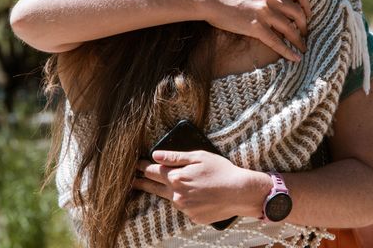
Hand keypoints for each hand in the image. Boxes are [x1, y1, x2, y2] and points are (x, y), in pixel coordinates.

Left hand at [132, 150, 270, 223]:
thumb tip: (155, 155)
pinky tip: (195, 194)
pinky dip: (186, 200)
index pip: (154, 171)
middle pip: (155, 187)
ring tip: (158, 186)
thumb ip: (175, 157)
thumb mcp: (198, 157)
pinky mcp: (193, 217)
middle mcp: (177, 195)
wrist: (239, 192)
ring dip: (167, 191)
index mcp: (176, 177)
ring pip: (171, 197)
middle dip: (143, 182)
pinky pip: (185, 207)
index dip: (144, 167)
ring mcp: (184, 208)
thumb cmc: (221, 170)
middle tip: (133, 181)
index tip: (137, 164)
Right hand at [202, 0, 310, 60]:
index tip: (307, 15)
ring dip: (299, 40)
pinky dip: (287, 51)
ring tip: (302, 48)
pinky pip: (276, 42)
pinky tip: (295, 58)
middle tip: (305, 33)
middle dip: (305, 25)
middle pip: (298, 13)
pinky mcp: (255, 27)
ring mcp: (264, 13)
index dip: (307, 6)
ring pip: (290, 29)